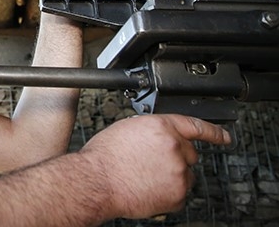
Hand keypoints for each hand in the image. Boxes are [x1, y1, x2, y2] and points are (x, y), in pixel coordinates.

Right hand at [79, 114, 230, 219]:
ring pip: (184, 174)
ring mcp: (178, 171)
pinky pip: (179, 193)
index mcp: (161, 126)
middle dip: (177, 158)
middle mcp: (174, 146)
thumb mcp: (127, 129)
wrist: (95, 181)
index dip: (213, 132)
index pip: (195, 125)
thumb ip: (151, 130)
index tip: (223, 137)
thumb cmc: (103, 157)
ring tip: (144, 177)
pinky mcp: (177, 193)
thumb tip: (158, 138)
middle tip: (153, 164)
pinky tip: (147, 188)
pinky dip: (167, 194)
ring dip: (171, 176)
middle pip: (189, 153)